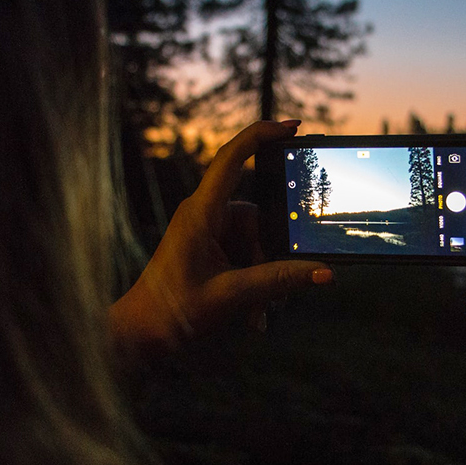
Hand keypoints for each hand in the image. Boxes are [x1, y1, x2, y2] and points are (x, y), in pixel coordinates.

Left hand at [109, 121, 332, 353]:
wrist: (140, 337)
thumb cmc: (172, 312)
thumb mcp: (233, 296)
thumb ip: (280, 281)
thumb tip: (325, 272)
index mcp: (201, 212)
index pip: (232, 158)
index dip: (262, 134)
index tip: (294, 126)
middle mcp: (204, 215)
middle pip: (259, 218)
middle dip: (272, 258)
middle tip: (273, 299)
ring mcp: (207, 232)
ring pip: (256, 242)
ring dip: (263, 276)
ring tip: (258, 314)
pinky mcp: (210, 249)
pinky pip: (245, 255)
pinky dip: (254, 281)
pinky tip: (253, 314)